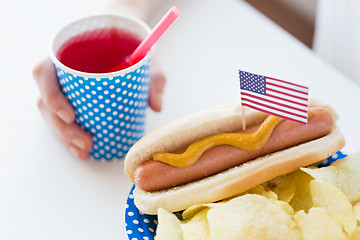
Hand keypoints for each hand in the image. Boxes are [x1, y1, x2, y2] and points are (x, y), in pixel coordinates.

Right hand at [33, 58, 165, 159]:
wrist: (127, 49)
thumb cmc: (130, 51)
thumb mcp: (145, 62)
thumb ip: (153, 80)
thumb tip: (156, 106)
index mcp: (66, 56)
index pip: (43, 74)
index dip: (51, 96)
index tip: (71, 116)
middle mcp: (58, 74)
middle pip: (46, 103)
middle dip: (62, 129)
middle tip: (86, 143)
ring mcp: (62, 91)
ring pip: (52, 117)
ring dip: (65, 138)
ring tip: (85, 151)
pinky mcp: (68, 104)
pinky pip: (61, 122)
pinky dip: (69, 139)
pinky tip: (82, 151)